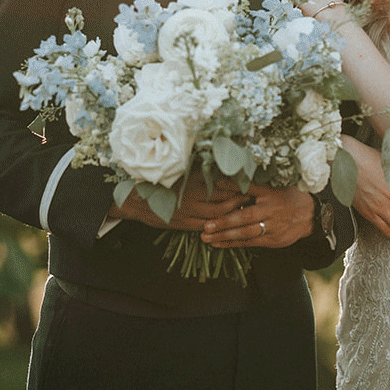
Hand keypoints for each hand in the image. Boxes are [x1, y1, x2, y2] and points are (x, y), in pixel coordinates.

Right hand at [109, 178, 246, 231]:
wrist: (137, 200)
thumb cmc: (160, 183)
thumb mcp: (178, 172)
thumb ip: (196, 171)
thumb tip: (216, 164)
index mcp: (192, 180)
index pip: (221, 181)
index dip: (237, 183)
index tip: (249, 180)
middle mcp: (192, 195)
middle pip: (223, 198)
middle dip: (239, 198)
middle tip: (252, 196)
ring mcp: (188, 211)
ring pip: (217, 214)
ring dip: (231, 212)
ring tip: (242, 208)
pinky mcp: (182, 223)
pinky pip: (204, 225)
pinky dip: (217, 225)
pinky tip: (225, 224)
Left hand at [200, 182, 315, 249]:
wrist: (311, 215)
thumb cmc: (288, 197)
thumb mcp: (274, 186)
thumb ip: (253, 185)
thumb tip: (226, 179)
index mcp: (271, 193)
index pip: (250, 188)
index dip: (233, 186)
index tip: (216, 184)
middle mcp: (271, 210)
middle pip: (245, 216)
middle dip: (224, 222)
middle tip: (206, 225)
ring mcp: (273, 227)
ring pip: (245, 233)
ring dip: (224, 236)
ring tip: (206, 237)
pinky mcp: (273, 240)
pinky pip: (250, 242)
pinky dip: (233, 243)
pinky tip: (218, 244)